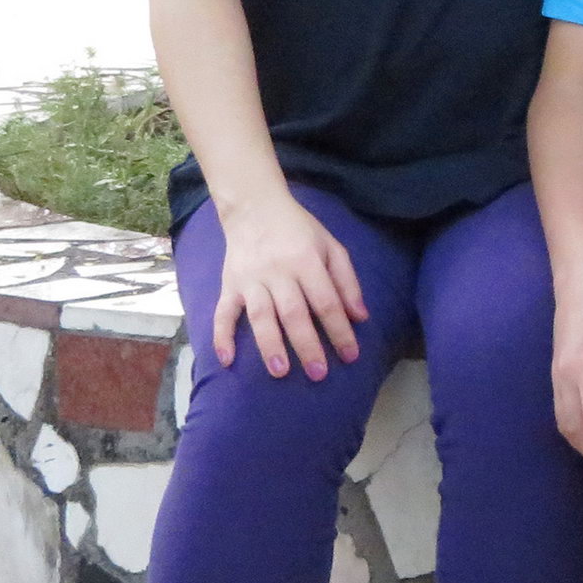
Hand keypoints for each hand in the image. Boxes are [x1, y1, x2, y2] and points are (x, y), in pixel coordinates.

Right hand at [211, 191, 365, 378]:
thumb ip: (347, 281)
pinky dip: (221, 337)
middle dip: (307, 345)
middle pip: (294, 313)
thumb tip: (360, 317)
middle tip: (318, 374)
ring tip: (280, 372)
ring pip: (260, 316)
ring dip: (269, 345)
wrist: (255, 207)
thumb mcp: (331, 246)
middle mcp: (278, 272)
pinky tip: (226, 360)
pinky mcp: (229, 284)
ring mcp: (250, 279)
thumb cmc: (299, 230)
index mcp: (307, 261)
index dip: (340, 330)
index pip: (326, 302)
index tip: (350, 356)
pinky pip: (223, 313)